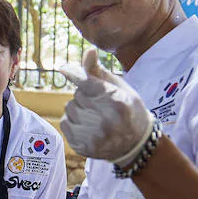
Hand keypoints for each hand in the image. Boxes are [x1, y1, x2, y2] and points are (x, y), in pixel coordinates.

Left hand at [60, 48, 153, 165]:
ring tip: (95, 116)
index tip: (62, 68)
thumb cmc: (127, 109)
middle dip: (85, 95)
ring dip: (78, 108)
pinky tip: (88, 127)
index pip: (87, 84)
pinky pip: (64, 123)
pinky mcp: (82, 147)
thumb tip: (88, 51)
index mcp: (117, 103)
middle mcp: (105, 121)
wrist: (135, 143)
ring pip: (69, 108)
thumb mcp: (119, 88)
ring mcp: (93, 137)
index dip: (75, 75)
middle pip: (77, 95)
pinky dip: (73, 122)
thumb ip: (99, 71)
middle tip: (101, 104)